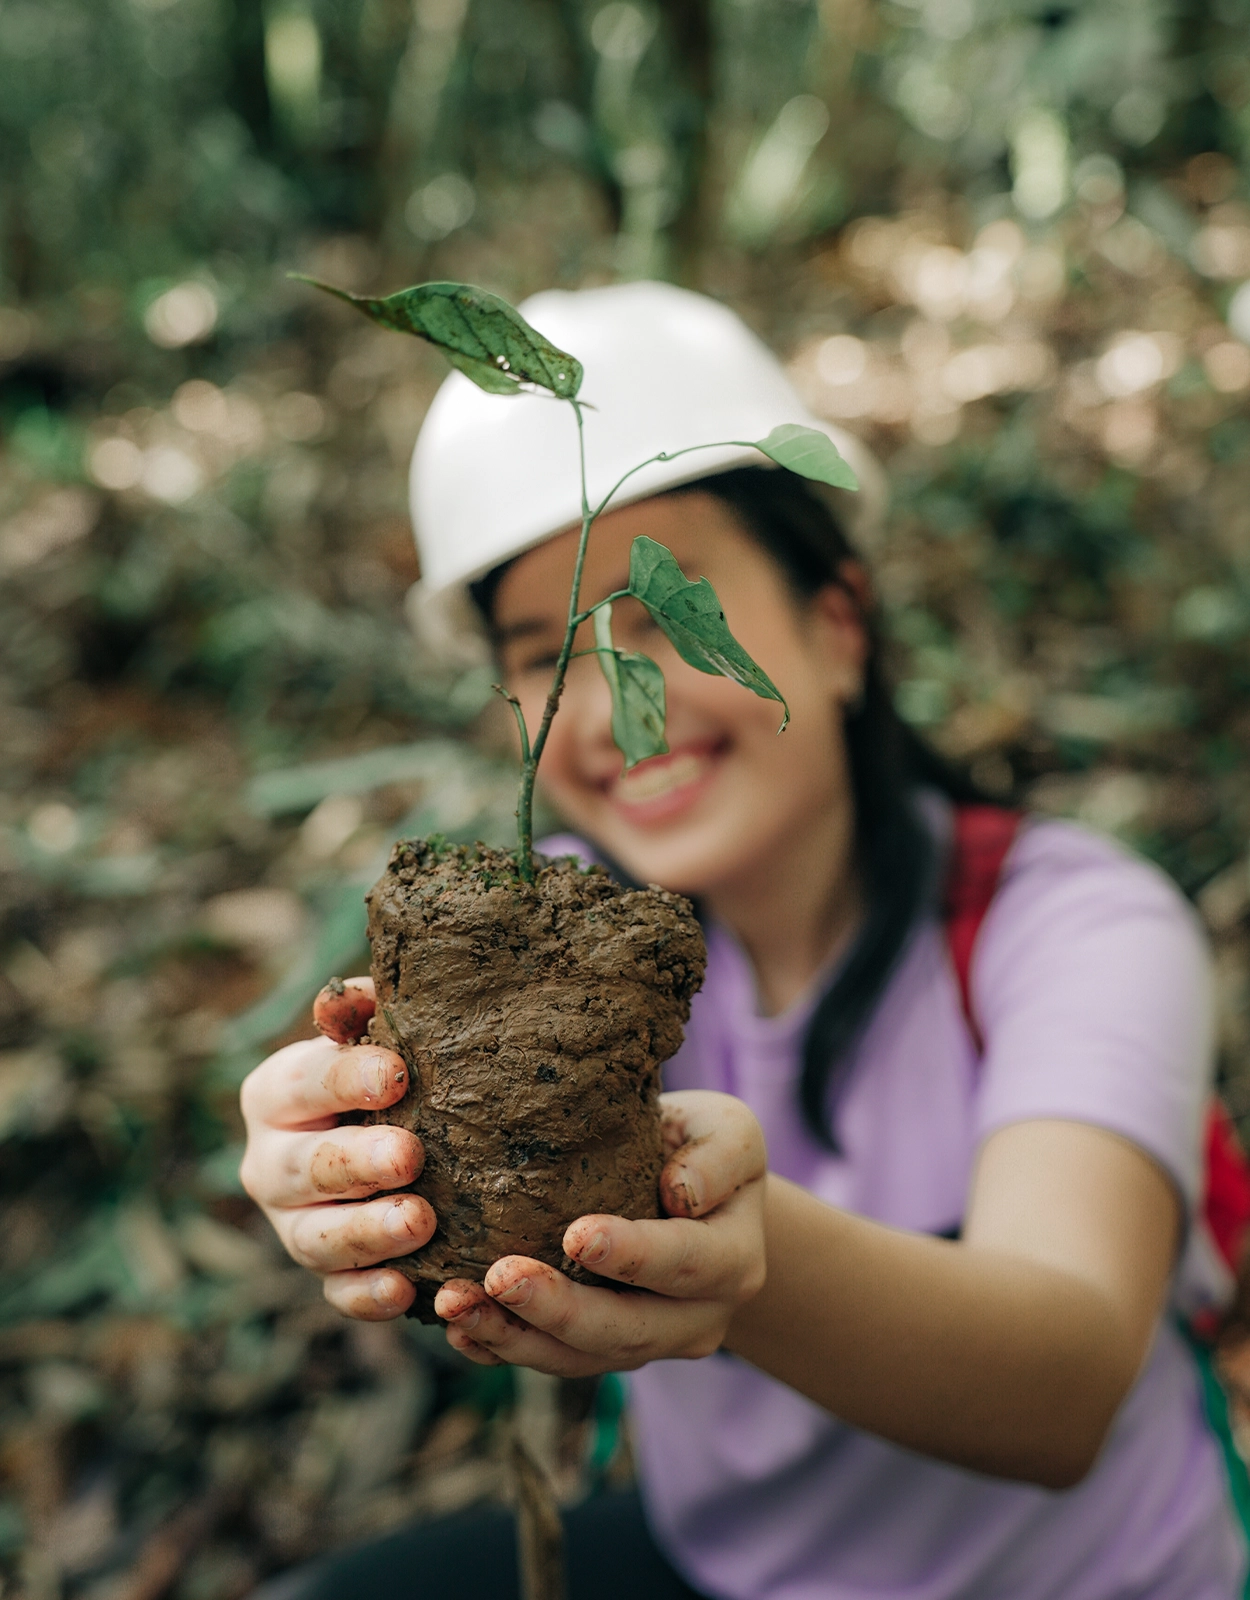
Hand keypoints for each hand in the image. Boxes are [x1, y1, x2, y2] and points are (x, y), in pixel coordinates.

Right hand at [238, 976, 431, 1318]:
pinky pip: (339, 1294)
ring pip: (315, 1240)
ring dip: (367, 1233)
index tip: (398, 1075)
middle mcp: (270, 1164)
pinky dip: (368, 1297)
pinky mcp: (326, 1275)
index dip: (347, 1078)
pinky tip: (407, 1291)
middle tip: (410, 1156)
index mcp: (275, 1094)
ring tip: (420, 1222)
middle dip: (356, 1164)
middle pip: (303, 1169)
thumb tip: (349, 999)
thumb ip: (361, 1011)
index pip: (303, 1084)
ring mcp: (293, 1226)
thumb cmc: (385, 1067)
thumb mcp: (373, 1030)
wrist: (384, 1128)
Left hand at [435, 1091, 766, 1373]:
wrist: (694, 1194)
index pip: (683, 1261)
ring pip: (580, 1359)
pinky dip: (501, 1349)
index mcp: (732, 1260)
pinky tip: (459, 1329)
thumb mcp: (729, 1131)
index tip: (574, 1235)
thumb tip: (682, 1192)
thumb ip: (719, 1156)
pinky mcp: (601, 1353)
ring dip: (513, 1337)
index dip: (630, 1254)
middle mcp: (696, 1319)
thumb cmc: (701, 1147)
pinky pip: (550, 1362)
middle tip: (498, 1276)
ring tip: (453, 1303)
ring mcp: (647, 1344)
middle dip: (557, 1310)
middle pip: (625, 1329)